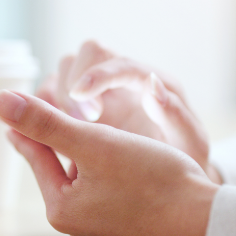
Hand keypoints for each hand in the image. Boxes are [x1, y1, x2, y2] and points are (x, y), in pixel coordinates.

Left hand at [0, 89, 217, 235]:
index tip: (16, 108)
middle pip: (62, 172)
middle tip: (61, 112)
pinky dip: (113, 179)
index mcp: (62, 209)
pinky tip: (130, 165)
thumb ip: (46, 121)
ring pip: (88, 186)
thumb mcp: (93, 143)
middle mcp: (77, 230)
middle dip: (64, 142)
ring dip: (92, 160)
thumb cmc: (152, 182)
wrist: (208, 227)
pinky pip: (110, 200)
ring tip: (99, 136)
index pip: (37, 155)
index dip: (29, 125)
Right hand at [37, 40, 220, 183]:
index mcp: (151, 83)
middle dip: (76, 80)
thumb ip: (176, 117)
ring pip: (65, 71)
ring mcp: (99, 93)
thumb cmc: (185, 162)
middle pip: (88, 53)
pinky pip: (52, 97)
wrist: (174, 182)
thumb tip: (153, 88)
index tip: (82, 92)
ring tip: (63, 131)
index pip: (122, 63)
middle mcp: (122, 80)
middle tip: (80, 119)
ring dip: (57, 95)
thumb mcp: (190, 145)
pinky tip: (50, 138)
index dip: (100, 73)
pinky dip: (45, 112)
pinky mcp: (79, 108)